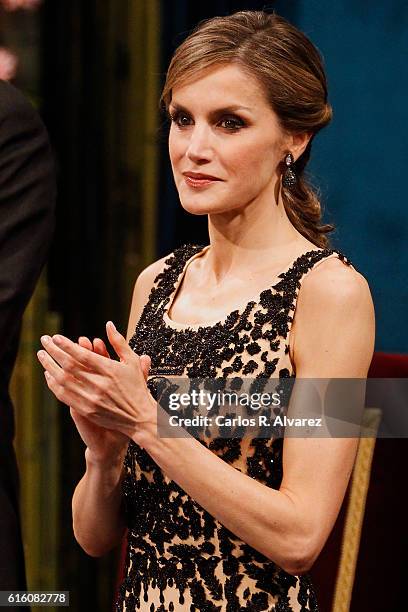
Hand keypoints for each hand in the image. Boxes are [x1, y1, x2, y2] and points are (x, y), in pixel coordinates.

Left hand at [37, 323, 153, 451]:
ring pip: (63, 380)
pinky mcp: (86, 410)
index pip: (83, 355)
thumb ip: (119, 342)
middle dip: (54, 351)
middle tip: (45, 340)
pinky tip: (49, 374)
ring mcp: (91, 398)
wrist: (139, 417)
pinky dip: (54, 384)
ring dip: (49, 366)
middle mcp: (99, 384)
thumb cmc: (137, 388)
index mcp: (110, 371)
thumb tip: (109, 325)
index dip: (67, 345)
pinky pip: (64, 395)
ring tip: (42, 355)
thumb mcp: (132, 361)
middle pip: (69, 366)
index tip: (56, 338)